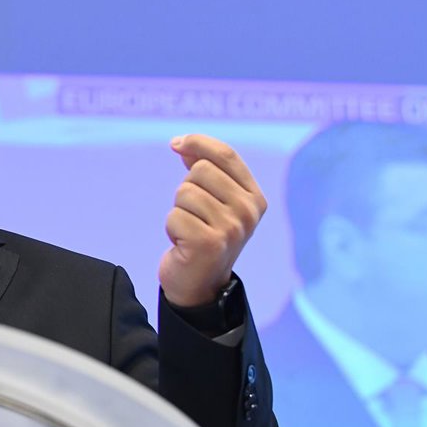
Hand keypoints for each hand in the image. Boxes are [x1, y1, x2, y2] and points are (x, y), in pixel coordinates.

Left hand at [158, 134, 266, 307]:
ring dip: (178, 212)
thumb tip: (182, 143)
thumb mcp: (213, 201)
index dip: (198, 142)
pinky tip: (184, 244)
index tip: (176, 144)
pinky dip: (171, 229)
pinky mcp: (208, 243)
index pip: (226, 155)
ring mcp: (231, 228)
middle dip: (187, 190)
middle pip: (200, 171)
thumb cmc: (204, 236)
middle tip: (194, 216)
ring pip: (185, 192)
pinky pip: (174, 216)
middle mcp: (248, 212)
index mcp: (255, 198)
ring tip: (190, 231)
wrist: (200, 284)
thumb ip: (203, 170)